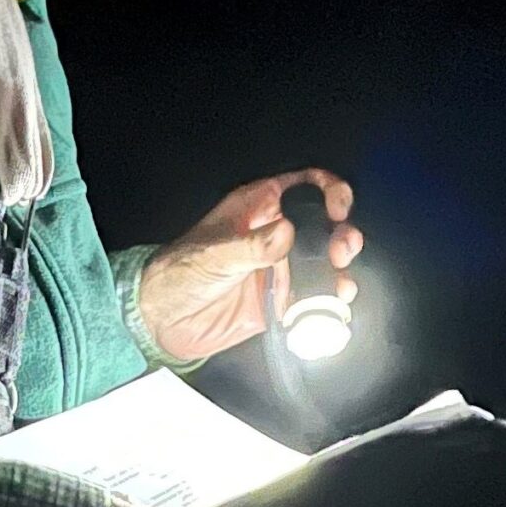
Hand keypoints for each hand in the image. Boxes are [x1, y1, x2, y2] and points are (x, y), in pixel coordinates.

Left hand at [135, 168, 361, 363]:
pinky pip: (315, 297)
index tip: (339, 208)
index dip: (327, 189)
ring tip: (341, 286)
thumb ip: (251, 245)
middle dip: (342, 234)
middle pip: (323, 225)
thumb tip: (287, 231)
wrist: (163, 321)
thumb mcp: (213, 255)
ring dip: (340, 271)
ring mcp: (281, 267)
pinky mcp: (282, 299)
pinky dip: (329, 302)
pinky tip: (334, 307)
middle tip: (341, 251)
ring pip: (325, 262)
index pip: (302, 185)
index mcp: (257, 208)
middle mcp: (274, 234)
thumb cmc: (178, 274)